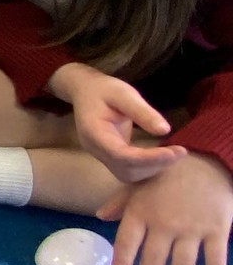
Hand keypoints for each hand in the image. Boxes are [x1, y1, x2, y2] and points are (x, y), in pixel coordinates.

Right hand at [55, 65, 184, 175]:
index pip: (122, 155)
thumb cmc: (103, 90)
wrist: (85, 91)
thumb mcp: (123, 94)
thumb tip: (165, 130)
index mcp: (94, 133)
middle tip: (179, 152)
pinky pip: (129, 169)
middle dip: (154, 165)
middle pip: (126, 170)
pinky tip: (160, 154)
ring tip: (172, 153)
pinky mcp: (110, 156)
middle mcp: (96, 149)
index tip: (175, 152)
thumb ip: (142, 112)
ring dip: (152, 168)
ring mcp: (101, 155)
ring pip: (128, 174)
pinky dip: (147, 166)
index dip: (149, 158)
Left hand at [98, 153, 232, 264]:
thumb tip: (100, 217)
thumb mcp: (139, 184)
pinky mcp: (216, 231)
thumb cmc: (168, 175)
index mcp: (141, 212)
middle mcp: (164, 223)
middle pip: (153, 262)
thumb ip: (120, 202)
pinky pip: (215, 261)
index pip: (126, 243)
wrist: (207, 160)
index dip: (122, 263)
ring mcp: (191, 229)